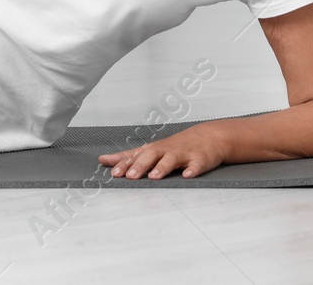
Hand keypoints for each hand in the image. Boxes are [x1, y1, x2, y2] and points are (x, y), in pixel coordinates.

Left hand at [98, 125, 225, 179]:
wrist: (208, 136)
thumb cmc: (176, 146)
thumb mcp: (151, 149)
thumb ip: (129, 157)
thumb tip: (104, 160)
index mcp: (153, 149)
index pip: (135, 156)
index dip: (123, 163)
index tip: (112, 172)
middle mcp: (166, 150)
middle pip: (150, 156)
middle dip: (139, 166)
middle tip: (129, 176)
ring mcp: (183, 154)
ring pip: (171, 159)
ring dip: (162, 167)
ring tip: (154, 177)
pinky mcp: (200, 159)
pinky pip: (196, 165)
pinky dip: (192, 170)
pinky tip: (187, 176)